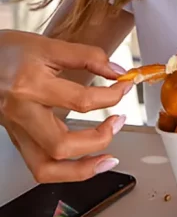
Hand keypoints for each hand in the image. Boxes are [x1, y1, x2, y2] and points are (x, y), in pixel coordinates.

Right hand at [0, 30, 132, 182]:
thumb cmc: (7, 51)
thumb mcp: (48, 45)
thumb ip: (87, 56)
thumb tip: (117, 70)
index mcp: (31, 86)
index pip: (81, 100)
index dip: (112, 95)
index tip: (125, 86)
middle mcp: (21, 113)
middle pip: (61, 145)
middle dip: (99, 139)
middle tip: (119, 122)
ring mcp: (16, 130)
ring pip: (45, 168)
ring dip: (82, 169)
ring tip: (107, 159)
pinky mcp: (16, 138)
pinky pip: (39, 166)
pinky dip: (65, 171)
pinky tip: (85, 162)